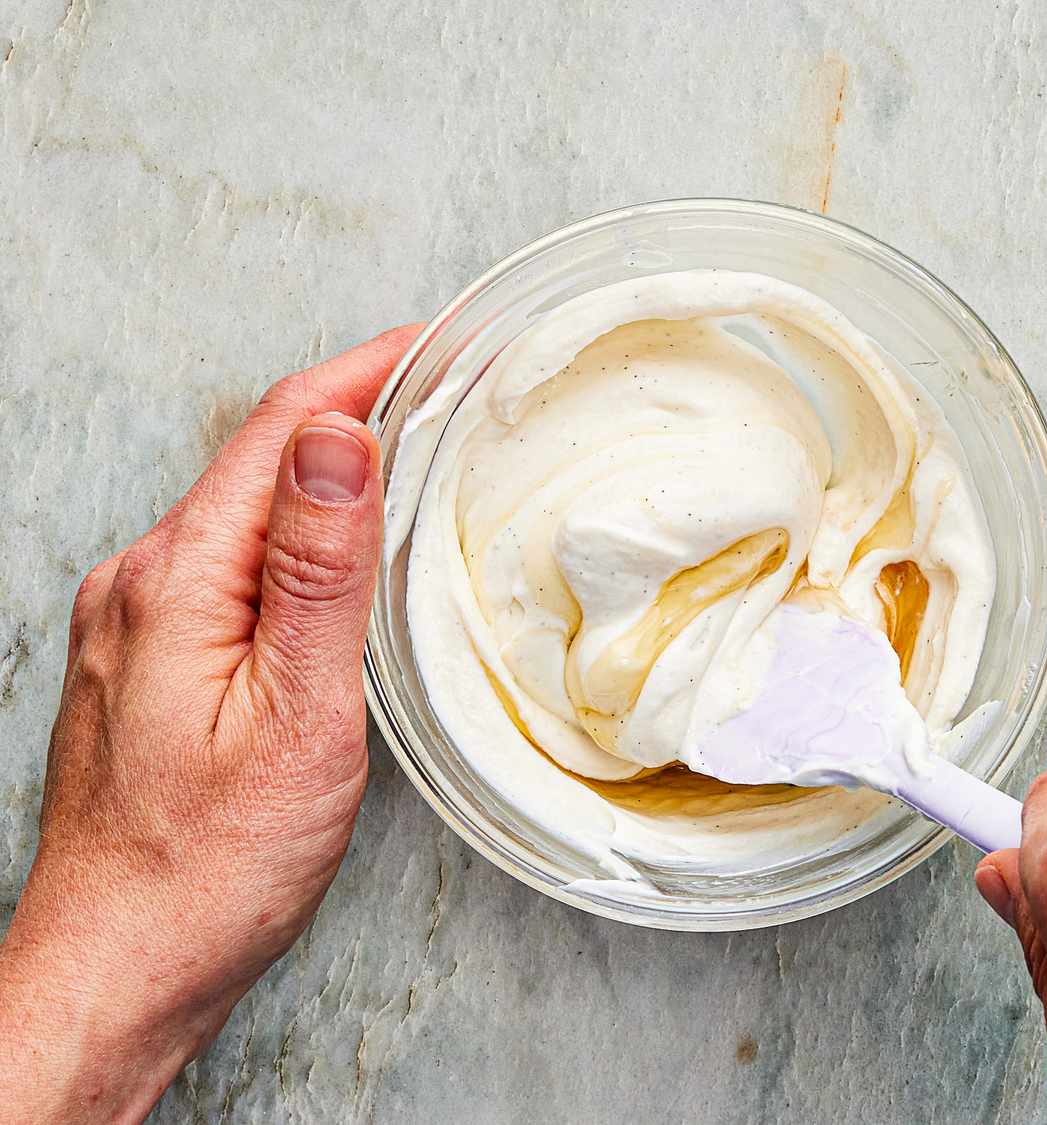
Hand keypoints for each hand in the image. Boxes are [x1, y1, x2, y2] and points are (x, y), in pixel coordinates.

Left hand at [0, 326, 419, 1122]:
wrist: (119, 964)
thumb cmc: (213, 865)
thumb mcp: (296, 716)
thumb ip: (315, 572)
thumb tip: (337, 439)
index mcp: (179, 581)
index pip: (279, 431)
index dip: (365, 372)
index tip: (442, 340)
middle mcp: (143, 582)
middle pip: (257, 457)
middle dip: (354, 404)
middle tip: (448, 384)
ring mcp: (138, 619)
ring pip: (244, 505)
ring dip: (327, 464)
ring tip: (412, 446)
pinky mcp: (150, 656)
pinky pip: (229, 556)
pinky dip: (296, 526)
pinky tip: (338, 543)